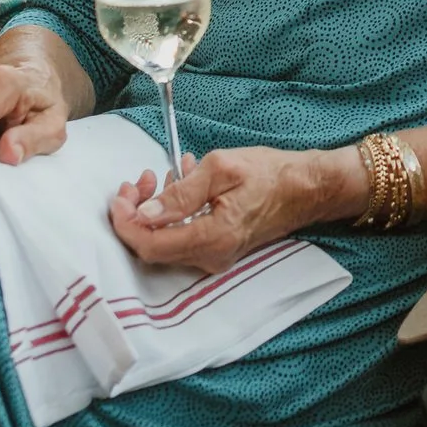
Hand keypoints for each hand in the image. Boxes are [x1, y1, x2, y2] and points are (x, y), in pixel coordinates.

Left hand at [110, 143, 365, 277]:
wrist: (306, 189)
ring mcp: (215, 257)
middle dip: (136, 213)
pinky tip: (178, 183)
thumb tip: (146, 212)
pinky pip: (181, 237)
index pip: (150, 245)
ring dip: (152, 210)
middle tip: (138, 180)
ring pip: (165, 241)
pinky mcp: (218, 249)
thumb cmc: (269, 173)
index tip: (120, 195)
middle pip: (153, 247)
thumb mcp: (221, 169)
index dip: (126, 222)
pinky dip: (170, 213)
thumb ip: (181, 193)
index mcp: (212, 238)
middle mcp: (211, 257)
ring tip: (157, 175)